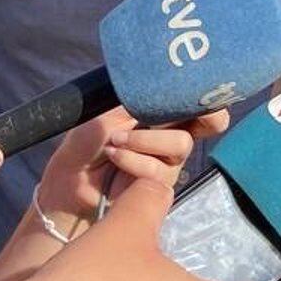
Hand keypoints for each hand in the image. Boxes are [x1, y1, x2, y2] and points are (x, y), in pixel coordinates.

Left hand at [36, 106, 227, 236]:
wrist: (68, 181)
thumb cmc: (85, 143)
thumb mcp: (109, 114)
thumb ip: (141, 105)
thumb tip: (167, 94)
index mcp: (165, 114)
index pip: (204, 105)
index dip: (212, 101)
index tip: (197, 98)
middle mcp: (173, 135)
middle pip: (206, 123)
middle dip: (170, 117)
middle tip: (144, 121)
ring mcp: (169, 162)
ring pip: (180, 144)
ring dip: (144, 141)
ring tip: (114, 142)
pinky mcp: (160, 187)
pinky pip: (158, 169)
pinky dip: (133, 159)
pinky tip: (114, 156)